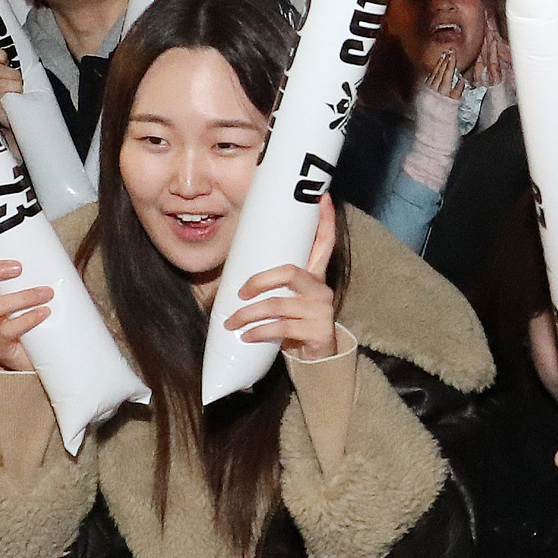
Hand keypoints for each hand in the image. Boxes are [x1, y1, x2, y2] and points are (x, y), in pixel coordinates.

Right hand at [0, 218, 55, 370]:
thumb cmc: (36, 319)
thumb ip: (39, 273)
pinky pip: (9, 329)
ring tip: (46, 293)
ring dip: (22, 297)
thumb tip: (56, 246)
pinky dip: (28, 319)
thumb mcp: (34, 292)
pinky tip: (44, 313)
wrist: (36, 359)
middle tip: (17, 267)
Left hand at [230, 199, 345, 360]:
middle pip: (290, 272)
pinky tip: (247, 337)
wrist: (314, 360)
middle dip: (259, 281)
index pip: (324, 242)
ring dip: (249, 314)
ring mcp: (321, 310)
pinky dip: (259, 332)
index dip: (324, 220)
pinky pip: (281, 327)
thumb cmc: (293, 324)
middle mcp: (321, 289)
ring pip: (278, 304)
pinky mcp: (318, 331)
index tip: (323, 197)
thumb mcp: (286, 300)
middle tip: (240, 293)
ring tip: (232, 323)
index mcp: (314, 276)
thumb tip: (235, 276)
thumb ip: (274, 285)